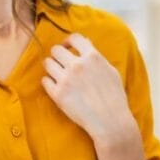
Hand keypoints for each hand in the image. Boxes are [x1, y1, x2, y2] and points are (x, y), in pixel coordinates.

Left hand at [42, 33, 137, 149]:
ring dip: (51, 67)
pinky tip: (55, 86)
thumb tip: (86, 43)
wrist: (110, 121)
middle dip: (57, 55)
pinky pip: (44, 81)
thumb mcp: (111, 71)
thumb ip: (96, 57)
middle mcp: (77, 65)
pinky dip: (48, 83)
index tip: (67, 47)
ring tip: (57, 74)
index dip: (68, 41)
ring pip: (47, 63)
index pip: (74, 38)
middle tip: (60, 63)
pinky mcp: (58, 94)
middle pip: (56, 49)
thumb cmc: (114, 98)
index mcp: (93, 57)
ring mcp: (66, 79)